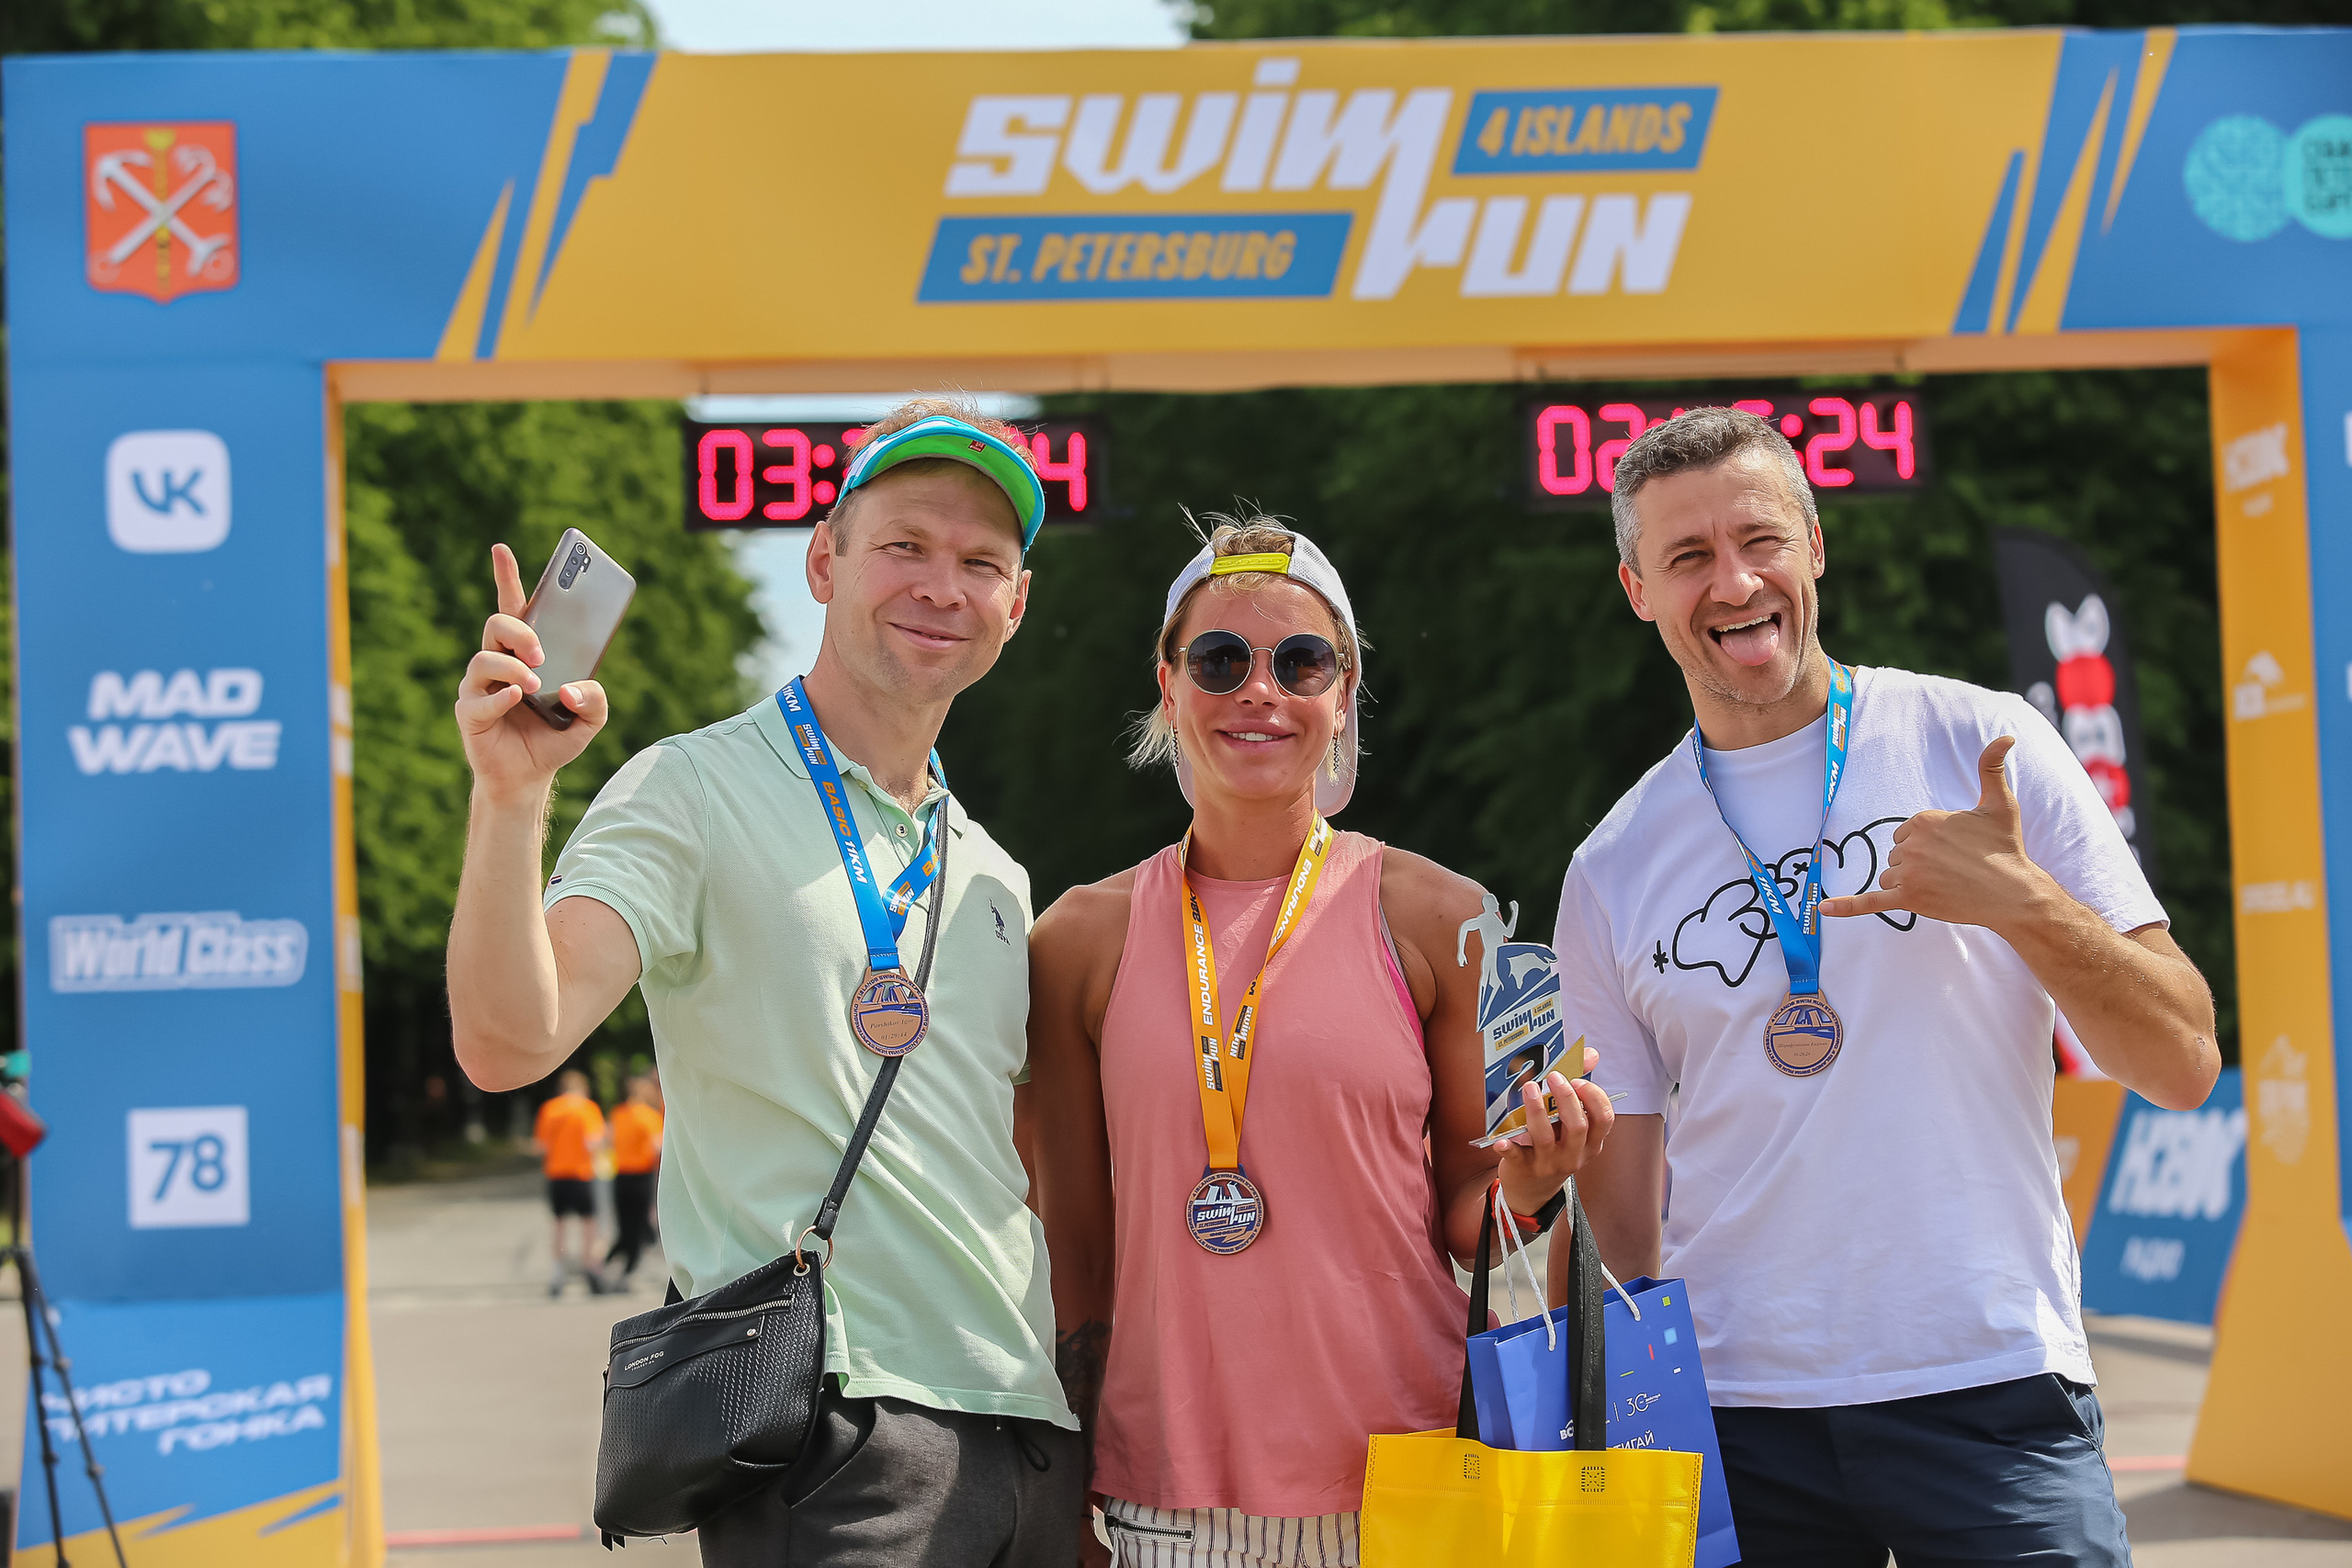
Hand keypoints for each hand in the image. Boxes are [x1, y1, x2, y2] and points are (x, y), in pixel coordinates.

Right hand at [455, 543, 607, 799]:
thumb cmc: (555, 738)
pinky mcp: (469, 713)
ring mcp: (480, 687)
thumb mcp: (591, 718)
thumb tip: (571, 688)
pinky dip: (499, 698)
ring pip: (484, 659)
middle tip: (542, 654)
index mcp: (525, 653)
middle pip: (497, 624)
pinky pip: (478, 698)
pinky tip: (515, 700)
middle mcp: (498, 663)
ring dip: (512, 669)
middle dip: (519, 631)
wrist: (530, 778)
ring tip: (533, 686)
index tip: (501, 549)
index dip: (506, 577)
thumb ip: (596, 698)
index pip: (513, 607)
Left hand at [1496, 1046, 1614, 1217]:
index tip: (1579, 1080)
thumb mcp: (1569, 1124)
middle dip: (1567, 1098)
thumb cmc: (1553, 1146)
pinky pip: (1517, 1157)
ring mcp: (1549, 1164)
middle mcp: (1574, 1155)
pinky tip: (1501, 1139)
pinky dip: (1509, 1148)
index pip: (1604, 1119)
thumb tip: (1591, 1054)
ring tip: (1529, 1087)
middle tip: (1554, 1077)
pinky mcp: (1524, 1169)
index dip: (1594, 1097)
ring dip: (1537, 1111)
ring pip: (1546, 1138)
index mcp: (1590, 1142)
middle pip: (1578, 1126)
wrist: (1532, 1189)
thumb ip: (1579, 1089)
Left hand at [1818, 735, 2051, 931]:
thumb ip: (1991, 768)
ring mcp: (1907, 872)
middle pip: (1896, 855)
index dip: (1928, 846)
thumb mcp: (2000, 803)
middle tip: (1953, 870)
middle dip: (1918, 865)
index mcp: (1923, 819)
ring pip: (1891, 877)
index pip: (1907, 834)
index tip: (1955, 851)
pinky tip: (1824, 909)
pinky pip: (1870, 901)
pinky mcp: (1907, 899)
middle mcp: (1910, 843)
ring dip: (1910, 884)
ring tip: (1945, 886)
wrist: (2014, 893)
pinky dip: (1846, 906)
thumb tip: (2005, 738)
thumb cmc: (2006, 849)